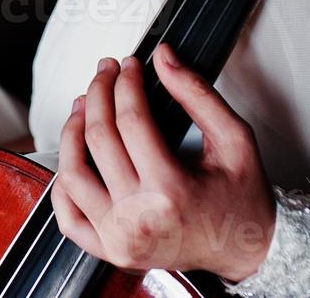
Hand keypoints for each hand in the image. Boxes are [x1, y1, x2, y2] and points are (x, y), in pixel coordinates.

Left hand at [49, 43, 276, 281]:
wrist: (247, 252)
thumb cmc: (243, 200)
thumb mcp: (234, 139)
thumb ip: (197, 94)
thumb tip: (164, 58)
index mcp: (171, 191)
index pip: (131, 120)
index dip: (126, 83)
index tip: (129, 65)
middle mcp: (139, 218)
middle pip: (98, 138)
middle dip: (99, 93)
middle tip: (106, 72)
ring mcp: (119, 239)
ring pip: (72, 172)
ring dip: (72, 130)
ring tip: (85, 105)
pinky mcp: (110, 251)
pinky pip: (67, 215)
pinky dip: (62, 183)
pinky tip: (74, 155)